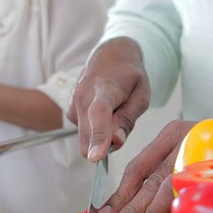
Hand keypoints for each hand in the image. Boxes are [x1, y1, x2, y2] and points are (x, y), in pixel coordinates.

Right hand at [66, 38, 149, 160]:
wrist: (110, 54)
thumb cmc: (128, 75)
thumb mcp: (141, 95)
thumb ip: (128, 120)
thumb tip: (116, 142)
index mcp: (105, 88)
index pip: (99, 114)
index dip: (98, 137)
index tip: (96, 157)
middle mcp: (83, 95)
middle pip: (87, 134)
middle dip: (105, 144)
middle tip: (122, 127)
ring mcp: (74, 103)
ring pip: (85, 137)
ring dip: (101, 136)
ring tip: (115, 113)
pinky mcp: (70, 111)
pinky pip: (83, 133)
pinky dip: (95, 131)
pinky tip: (105, 114)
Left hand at [98, 120, 195, 212]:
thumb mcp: (187, 150)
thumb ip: (161, 174)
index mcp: (173, 134)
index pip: (138, 167)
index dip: (120, 193)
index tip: (105, 212)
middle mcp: (184, 142)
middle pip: (149, 181)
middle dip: (128, 209)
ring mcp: (201, 155)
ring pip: (166, 188)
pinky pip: (188, 196)